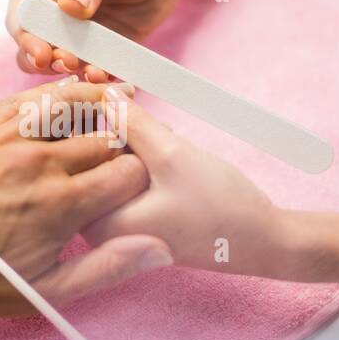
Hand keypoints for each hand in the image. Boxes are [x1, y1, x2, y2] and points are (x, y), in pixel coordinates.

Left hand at [0, 79, 173, 339]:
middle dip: (120, 148)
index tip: (132, 189)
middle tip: (118, 160)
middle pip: (104, 139)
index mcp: (61, 205)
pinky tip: (67, 102)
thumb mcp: (45, 292)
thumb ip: (106, 268)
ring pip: (70, 108)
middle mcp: (38, 164)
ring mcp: (7, 141)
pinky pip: (27, 101)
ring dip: (94, 111)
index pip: (128, 172)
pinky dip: (54, 99)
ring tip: (110, 113)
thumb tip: (156, 247)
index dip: (139, 180)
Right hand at [6, 0, 182, 82]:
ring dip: (70, 73)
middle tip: (67, 64)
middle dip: (45, 61)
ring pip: (56, 64)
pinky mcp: (96, 51)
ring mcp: (72, 35)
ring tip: (91, 71)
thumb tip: (70, 7)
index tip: (41, 52)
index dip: (26, 36)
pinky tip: (106, 76)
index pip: (21, 14)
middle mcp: (50, 13)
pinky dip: (94, 78)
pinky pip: (88, 71)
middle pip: (31, 46)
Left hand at [84, 89, 338, 302]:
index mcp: (95, 222)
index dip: (103, 121)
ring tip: (177, 158)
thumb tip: (101, 96)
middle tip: (165, 146)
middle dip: (123, 136)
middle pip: (90, 159)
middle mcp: (95, 230)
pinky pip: (125, 177)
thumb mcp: (174, 156)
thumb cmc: (221, 208)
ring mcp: (113, 226)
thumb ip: (131, 122)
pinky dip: (146, 162)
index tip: (134, 114)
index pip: (77, 156)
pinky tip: (177, 167)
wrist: (262, 243)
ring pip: (110, 164)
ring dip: (138, 147)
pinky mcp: (132, 219)